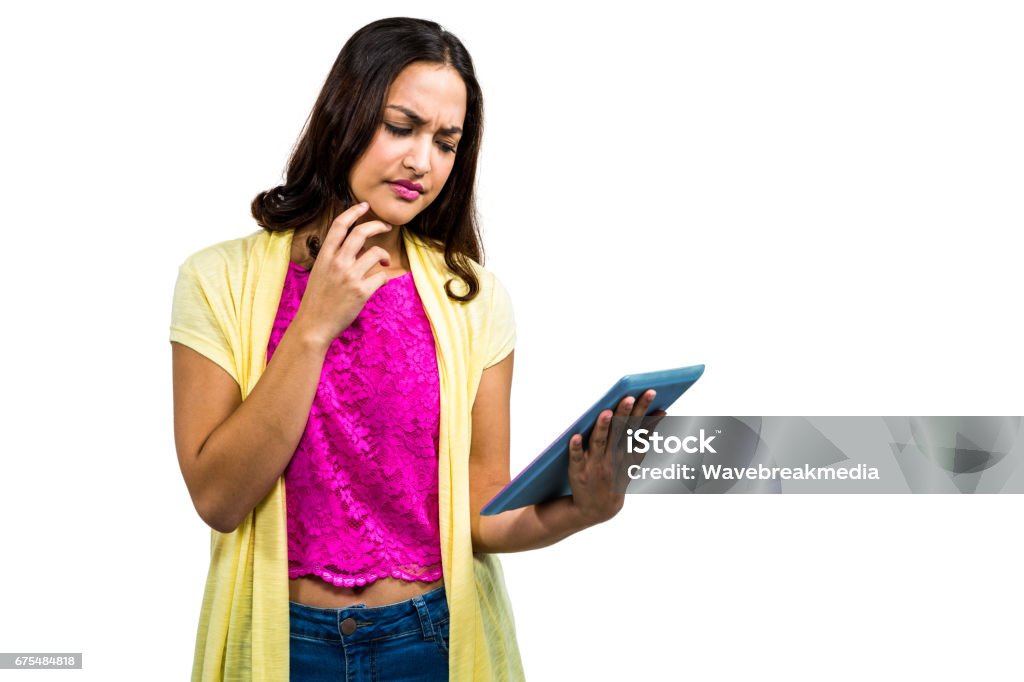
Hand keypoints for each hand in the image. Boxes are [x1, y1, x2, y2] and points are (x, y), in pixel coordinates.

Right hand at [291, 202, 393, 347]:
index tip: (364, 205)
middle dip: (377, 225)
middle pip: (361, 232)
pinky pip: (381, 276)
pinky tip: (380, 282)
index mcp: (325, 255)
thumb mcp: (320, 272)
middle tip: (386, 226)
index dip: (353, 211)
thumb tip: (359, 249)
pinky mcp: (361, 291)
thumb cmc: (318, 300)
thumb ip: (336, 258)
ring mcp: (350, 276)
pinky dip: (384, 278)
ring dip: (385, 255)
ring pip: (376, 253)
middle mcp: (337, 262)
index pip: (340, 225)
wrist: (313, 325)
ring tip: (385, 262)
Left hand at [567, 389, 666, 527]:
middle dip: (626, 414)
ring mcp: (596, 465)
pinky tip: (575, 436)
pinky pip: (577, 458)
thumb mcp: (633, 460)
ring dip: (602, 427)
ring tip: (607, 412)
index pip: (637, 429)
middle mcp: (613, 458)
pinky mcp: (578, 471)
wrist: (596, 509)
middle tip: (631, 396)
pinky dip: (576, 448)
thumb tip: (660, 413)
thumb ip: (645, 437)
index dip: (645, 413)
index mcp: (627, 454)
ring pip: (599, 443)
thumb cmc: (614, 477)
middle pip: (620, 432)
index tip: (652, 396)